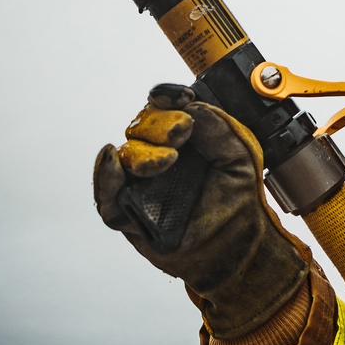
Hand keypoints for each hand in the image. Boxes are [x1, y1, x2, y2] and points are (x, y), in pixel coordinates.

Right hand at [93, 83, 309, 337]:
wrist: (240, 247)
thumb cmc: (239, 201)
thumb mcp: (239, 156)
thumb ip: (217, 127)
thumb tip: (190, 106)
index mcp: (183, 141)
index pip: (163, 111)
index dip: (166, 99)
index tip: (180, 97)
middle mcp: (159, 158)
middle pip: (141, 129)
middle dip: (158, 126)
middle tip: (181, 133)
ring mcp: (143, 185)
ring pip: (125, 158)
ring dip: (143, 153)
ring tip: (168, 160)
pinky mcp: (131, 213)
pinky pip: (108, 196)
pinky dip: (104, 177)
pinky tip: (111, 160)